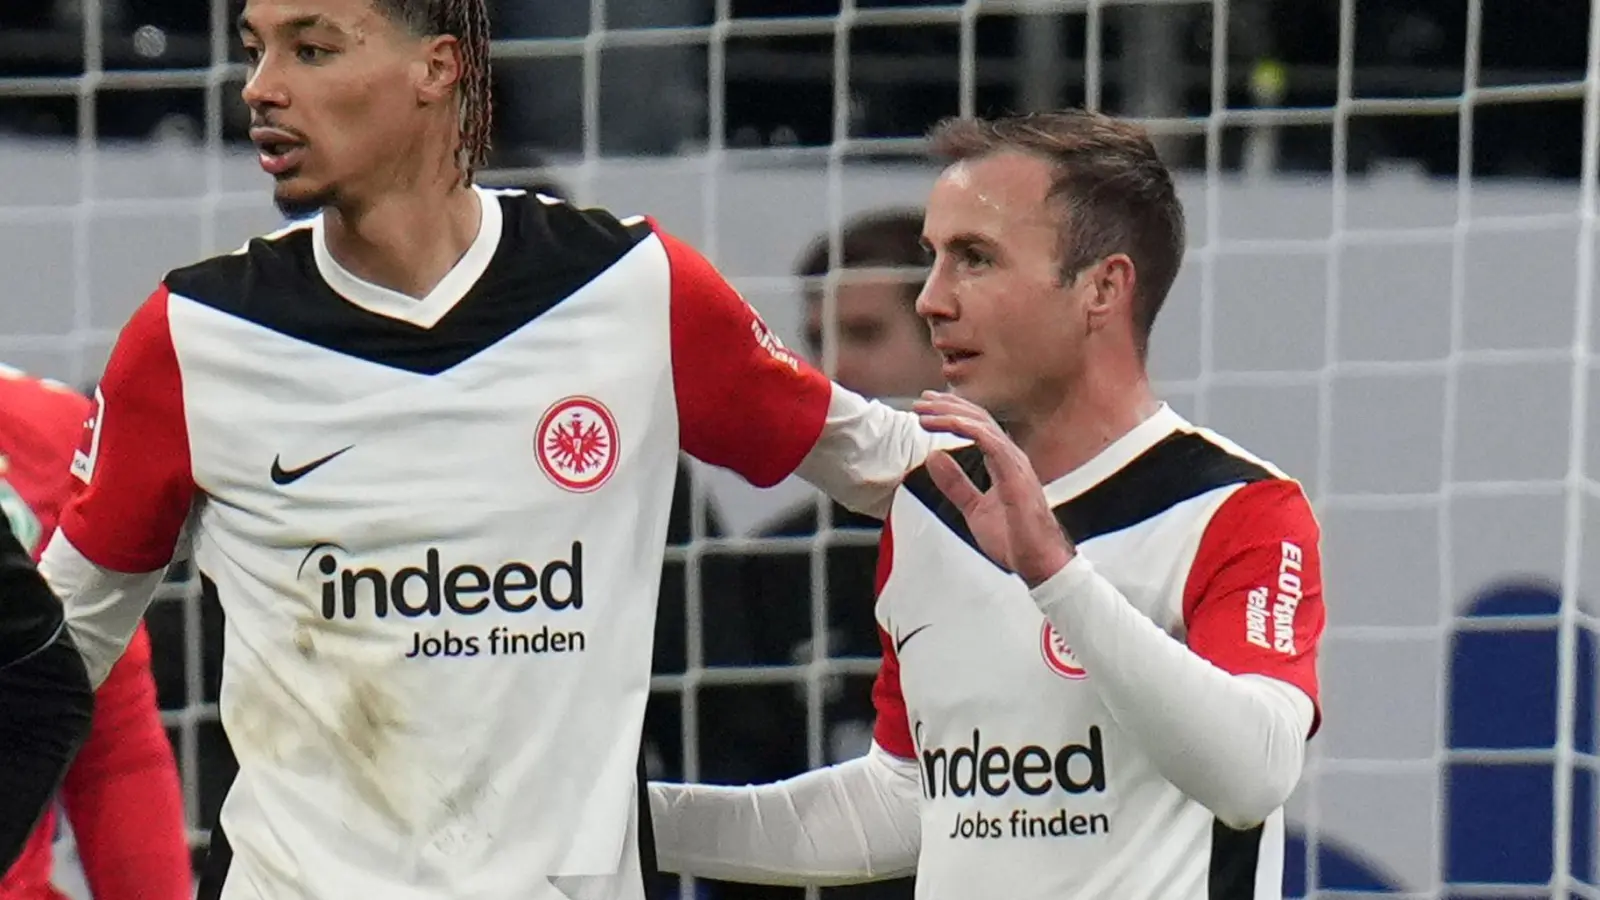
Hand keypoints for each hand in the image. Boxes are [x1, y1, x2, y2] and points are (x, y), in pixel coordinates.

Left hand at [912, 391, 1074, 586]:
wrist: (1037, 562)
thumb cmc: (1014, 539)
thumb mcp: (974, 508)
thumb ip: (956, 483)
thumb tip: (935, 458)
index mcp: (1003, 463)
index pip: (977, 427)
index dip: (951, 414)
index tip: (926, 410)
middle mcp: (1011, 457)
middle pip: (978, 419)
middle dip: (947, 406)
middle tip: (921, 402)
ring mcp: (1015, 463)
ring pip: (982, 425)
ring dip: (951, 414)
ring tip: (925, 412)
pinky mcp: (1016, 473)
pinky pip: (991, 441)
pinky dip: (968, 428)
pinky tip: (949, 422)